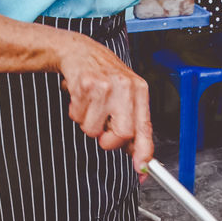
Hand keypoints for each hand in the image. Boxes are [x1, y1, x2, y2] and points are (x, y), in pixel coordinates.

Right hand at [58, 35, 153, 170]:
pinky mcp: (85, 85)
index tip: (142, 170)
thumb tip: (139, 156)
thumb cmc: (104, 76)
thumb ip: (133, 125)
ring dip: (88, 123)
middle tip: (103, 128)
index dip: (143, 152)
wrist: (80, 51)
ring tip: (90, 106)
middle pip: (122, 134)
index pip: (145, 128)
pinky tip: (81, 97)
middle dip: (109, 140)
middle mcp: (126, 87)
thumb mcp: (126, 96)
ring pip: (94, 129)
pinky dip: (76, 112)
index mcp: (140, 91)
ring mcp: (105, 86)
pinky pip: (78, 116)